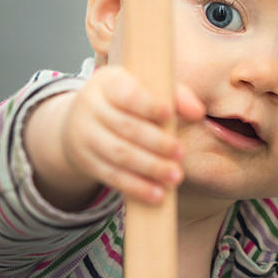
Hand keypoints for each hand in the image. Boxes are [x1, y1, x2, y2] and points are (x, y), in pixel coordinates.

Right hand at [39, 65, 204, 207]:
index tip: (168, 114)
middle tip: (180, 153)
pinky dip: (136, 187)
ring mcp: (86, 136)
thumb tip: (197, 112)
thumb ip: (175, 95)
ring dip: (149, 168)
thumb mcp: (144, 89)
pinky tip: (157, 194)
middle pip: (125, 127)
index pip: (126, 94)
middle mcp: (92, 107)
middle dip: (156, 142)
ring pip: (119, 154)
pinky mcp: (87, 162)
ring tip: (175, 176)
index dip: (147, 105)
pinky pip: (112, 176)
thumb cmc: (124, 102)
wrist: (79, 121)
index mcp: (108, 83)